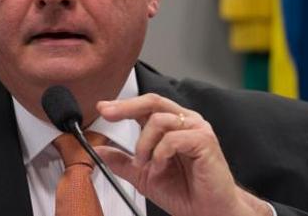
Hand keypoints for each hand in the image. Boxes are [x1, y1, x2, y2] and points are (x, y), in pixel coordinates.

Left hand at [96, 94, 271, 215]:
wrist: (209, 212)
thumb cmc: (185, 192)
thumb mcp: (143, 175)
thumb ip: (122, 161)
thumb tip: (98, 151)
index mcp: (172, 125)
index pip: (145, 106)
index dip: (123, 104)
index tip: (102, 108)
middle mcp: (185, 121)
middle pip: (152, 102)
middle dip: (126, 107)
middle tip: (108, 114)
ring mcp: (196, 128)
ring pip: (159, 120)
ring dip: (144, 144)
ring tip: (144, 164)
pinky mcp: (205, 140)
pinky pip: (173, 138)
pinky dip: (160, 154)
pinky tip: (159, 167)